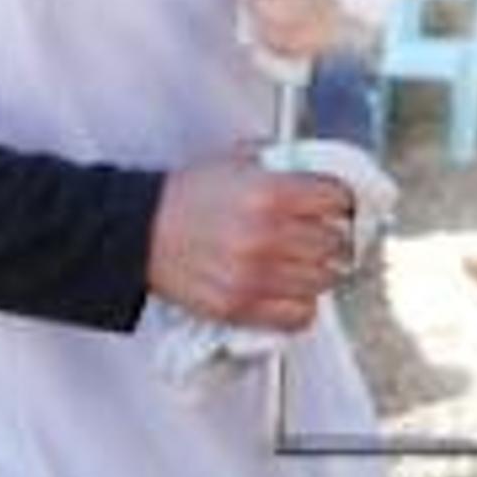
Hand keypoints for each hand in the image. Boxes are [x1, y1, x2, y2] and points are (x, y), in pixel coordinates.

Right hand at [148, 156, 360, 330]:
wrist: (136, 233)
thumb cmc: (186, 196)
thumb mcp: (236, 161)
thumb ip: (282, 163)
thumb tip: (322, 169)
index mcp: (270, 193)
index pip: (338, 200)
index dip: (340, 201)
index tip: (336, 205)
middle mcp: (267, 236)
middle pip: (337, 242)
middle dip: (334, 236)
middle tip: (323, 234)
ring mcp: (254, 276)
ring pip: (324, 280)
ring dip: (320, 270)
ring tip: (306, 262)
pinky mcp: (239, 307)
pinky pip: (300, 315)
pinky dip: (303, 304)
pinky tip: (292, 289)